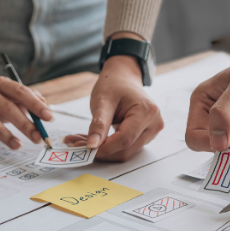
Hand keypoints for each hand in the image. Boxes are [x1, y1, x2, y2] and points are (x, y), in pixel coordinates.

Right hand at [0, 63, 53, 152]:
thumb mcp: (12, 96)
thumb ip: (29, 99)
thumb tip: (46, 106)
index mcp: (0, 84)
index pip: (20, 92)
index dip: (35, 105)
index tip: (49, 118)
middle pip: (6, 106)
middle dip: (24, 124)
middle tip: (37, 138)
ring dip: (3, 133)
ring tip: (17, 145)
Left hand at [64, 34, 163, 161]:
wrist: (123, 79)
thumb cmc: (113, 86)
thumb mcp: (102, 101)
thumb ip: (98, 124)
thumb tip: (92, 146)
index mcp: (147, 112)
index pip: (125, 139)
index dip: (104, 148)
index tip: (84, 149)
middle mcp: (154, 124)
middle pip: (125, 149)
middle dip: (101, 151)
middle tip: (75, 145)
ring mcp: (151, 132)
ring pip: (124, 152)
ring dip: (102, 151)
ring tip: (80, 141)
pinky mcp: (145, 137)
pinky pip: (125, 148)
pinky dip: (107, 148)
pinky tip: (93, 140)